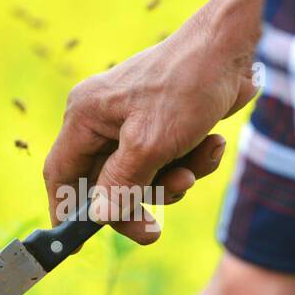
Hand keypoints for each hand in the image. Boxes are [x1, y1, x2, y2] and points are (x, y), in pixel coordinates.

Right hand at [43, 0, 264, 242]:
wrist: (233, 49)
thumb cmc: (187, 85)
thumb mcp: (150, 143)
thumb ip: (121, 183)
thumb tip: (98, 216)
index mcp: (85, 116)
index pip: (60, 173)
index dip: (66, 210)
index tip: (76, 245)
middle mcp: (102, 120)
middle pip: (104, 185)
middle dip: (136, 201)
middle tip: (153, 231)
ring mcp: (132, 122)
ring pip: (141, 177)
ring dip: (173, 180)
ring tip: (197, 163)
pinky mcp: (162, 124)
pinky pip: (167, 162)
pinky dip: (190, 161)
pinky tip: (212, 145)